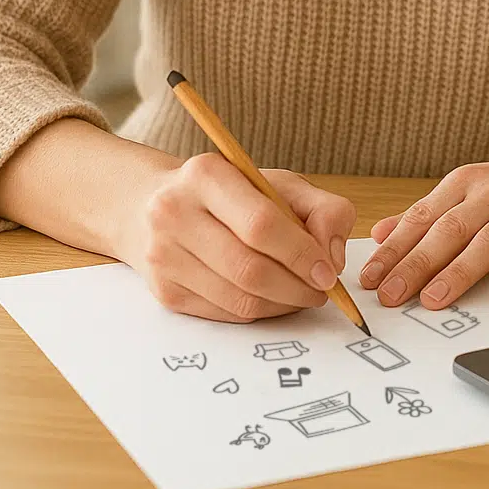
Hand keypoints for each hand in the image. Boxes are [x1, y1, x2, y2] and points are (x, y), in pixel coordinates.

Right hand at [118, 154, 356, 322]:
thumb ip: (323, 209)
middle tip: (321, 290)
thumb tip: (333, 256)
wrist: (155, 205)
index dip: (301, 254)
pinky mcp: (164, 290)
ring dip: (283, 304)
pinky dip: (259, 311)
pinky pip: (225, 313)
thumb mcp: (280, 184)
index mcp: (206, 175)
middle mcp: (175, 212)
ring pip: (239, 298)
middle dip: (297, 287)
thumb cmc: (230, 194)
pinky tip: (273, 298)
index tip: (328, 272)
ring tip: (302, 294)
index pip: (261, 224)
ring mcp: (164, 255)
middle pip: (249, 268)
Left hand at [359, 123, 488, 310]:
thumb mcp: (473, 186)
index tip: (369, 277)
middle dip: (417, 264)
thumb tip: (383, 233)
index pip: (423, 218)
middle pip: (450, 229)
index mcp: (468, 182)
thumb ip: (430, 211)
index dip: (395, 248)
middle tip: (390, 295)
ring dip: (461, 271)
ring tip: (434, 299)